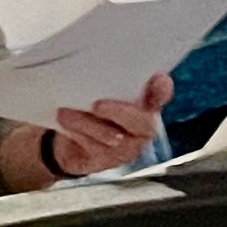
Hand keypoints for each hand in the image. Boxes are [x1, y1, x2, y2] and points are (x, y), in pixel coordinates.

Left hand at [47, 72, 173, 175]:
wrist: (67, 143)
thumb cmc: (87, 110)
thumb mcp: (96, 91)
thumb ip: (106, 82)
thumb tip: (98, 66)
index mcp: (146, 104)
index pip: (160, 95)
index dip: (162, 89)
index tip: (159, 78)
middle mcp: (142, 127)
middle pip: (142, 122)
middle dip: (119, 112)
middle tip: (97, 105)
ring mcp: (128, 147)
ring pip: (114, 138)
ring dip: (86, 123)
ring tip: (65, 113)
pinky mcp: (108, 161)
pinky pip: (95, 149)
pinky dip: (77, 134)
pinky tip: (65, 124)